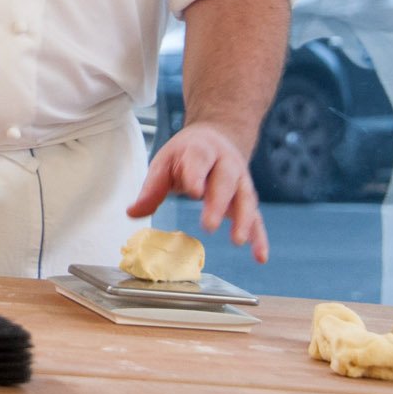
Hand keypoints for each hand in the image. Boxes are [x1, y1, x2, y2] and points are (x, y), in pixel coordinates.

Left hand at [127, 123, 268, 262]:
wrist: (217, 137)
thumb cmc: (186, 154)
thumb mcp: (165, 162)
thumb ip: (152, 188)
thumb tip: (132, 213)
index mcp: (200, 150)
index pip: (199, 161)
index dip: (196, 175)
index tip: (193, 191)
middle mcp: (225, 162)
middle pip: (225, 181)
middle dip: (218, 203)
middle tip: (208, 226)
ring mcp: (240, 179)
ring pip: (246, 198)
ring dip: (244, 220)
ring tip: (237, 241)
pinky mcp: (247, 197)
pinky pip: (257, 216)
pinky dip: (260, 236)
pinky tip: (260, 256)